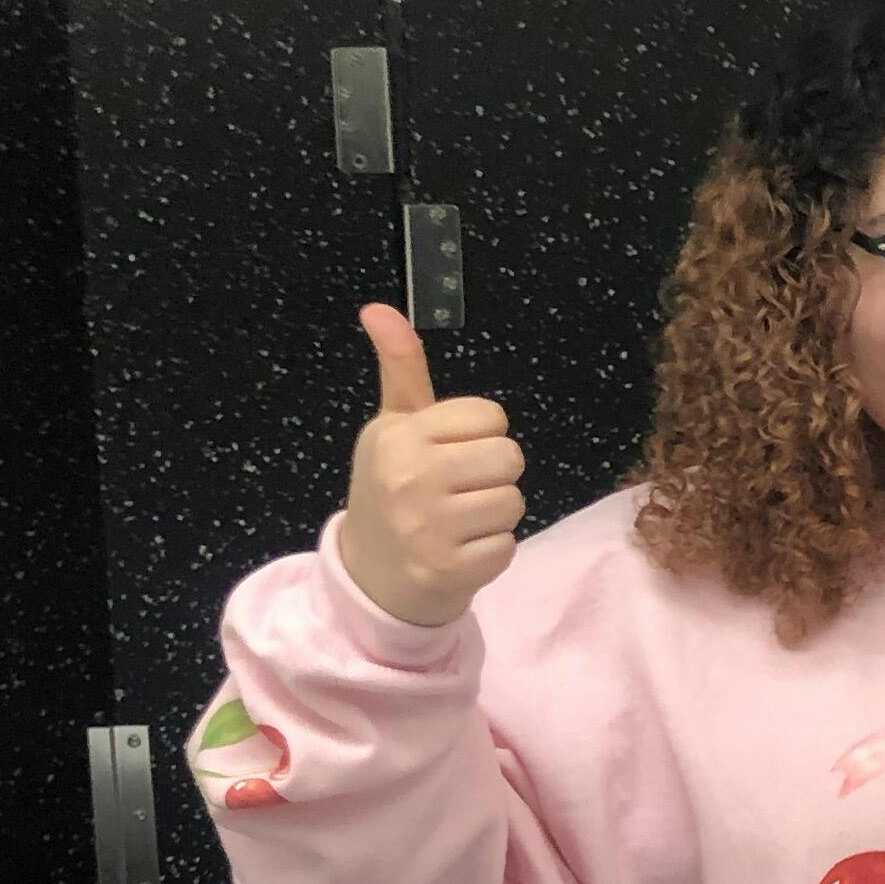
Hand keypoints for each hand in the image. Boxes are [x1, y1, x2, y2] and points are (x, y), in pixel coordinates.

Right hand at [339, 304, 525, 627]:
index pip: (490, 416)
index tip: (450, 454)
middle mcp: (409, 476)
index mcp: (398, 435)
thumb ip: (401, 368)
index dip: (480, 436)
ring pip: (513, 502)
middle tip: (458, 491)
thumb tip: (378, 307)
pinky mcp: (447, 569)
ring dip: (495, 515)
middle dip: (493, 475)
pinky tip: (459, 551)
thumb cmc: (392, 490)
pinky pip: (507, 546)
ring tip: (458, 522)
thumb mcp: (393, 426)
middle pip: (509, 457)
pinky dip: (491, 552)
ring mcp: (426, 526)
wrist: (370, 576)